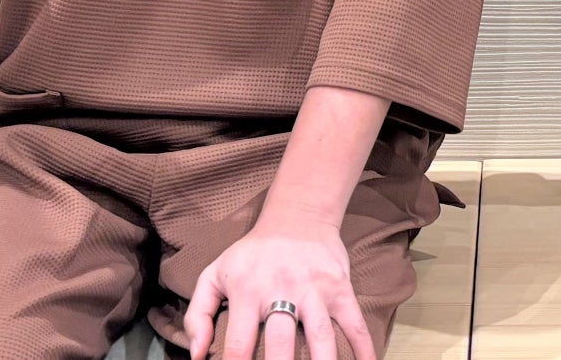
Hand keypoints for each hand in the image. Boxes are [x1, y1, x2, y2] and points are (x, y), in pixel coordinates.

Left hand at [185, 214, 375, 359]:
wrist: (297, 215)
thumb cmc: (252, 254)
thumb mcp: (214, 274)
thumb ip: (199, 315)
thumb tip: (197, 356)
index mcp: (247, 291)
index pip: (239, 344)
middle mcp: (281, 289)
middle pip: (281, 344)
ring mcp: (314, 288)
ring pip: (320, 335)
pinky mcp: (339, 286)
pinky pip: (354, 321)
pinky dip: (363, 346)